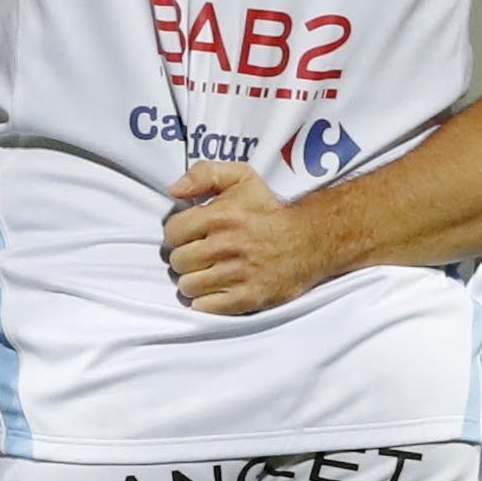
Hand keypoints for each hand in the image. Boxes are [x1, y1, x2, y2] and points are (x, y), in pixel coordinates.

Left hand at [158, 158, 334, 316]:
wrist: (309, 240)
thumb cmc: (269, 211)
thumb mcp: (240, 178)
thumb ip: (204, 174)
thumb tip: (175, 190)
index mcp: (220, 216)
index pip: (172, 233)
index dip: (179, 235)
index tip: (192, 235)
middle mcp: (227, 245)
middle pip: (178, 262)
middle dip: (186, 259)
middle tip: (201, 255)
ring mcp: (237, 274)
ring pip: (188, 286)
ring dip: (194, 281)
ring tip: (209, 272)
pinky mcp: (248, 297)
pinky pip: (205, 306)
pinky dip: (206, 301)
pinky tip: (217, 288)